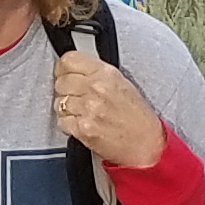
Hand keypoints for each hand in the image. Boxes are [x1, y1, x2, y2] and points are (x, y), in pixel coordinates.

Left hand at [50, 51, 168, 172]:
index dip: (62, 69)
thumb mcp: (122, 83)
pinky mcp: (82, 128)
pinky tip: (81, 124)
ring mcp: (89, 109)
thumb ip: (96, 73)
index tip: (64, 74)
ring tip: (81, 112)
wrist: (146, 144)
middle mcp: (96, 88)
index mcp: (106, 73)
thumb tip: (73, 70)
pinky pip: (61, 121)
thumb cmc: (137, 116)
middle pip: (60, 82)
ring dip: (66, 108)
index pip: (68, 60)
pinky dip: (68, 124)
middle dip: (65, 90)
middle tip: (75, 97)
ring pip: (59, 102)